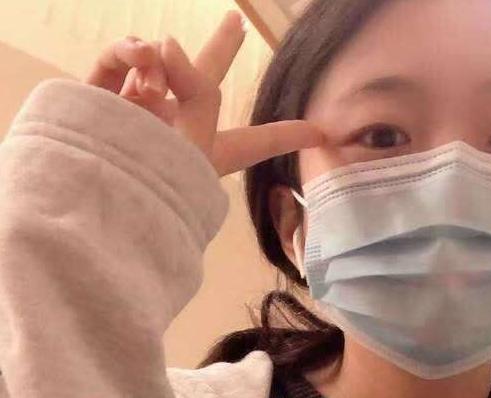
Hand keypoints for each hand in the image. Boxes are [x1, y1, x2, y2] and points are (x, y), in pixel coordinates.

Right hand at [85, 11, 323, 175]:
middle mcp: (174, 127)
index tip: (320, 131)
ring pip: (158, 62)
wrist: (93, 205)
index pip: (255, 143)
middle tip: (238, 22)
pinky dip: (130, 52)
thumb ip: (198, 89)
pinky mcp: (100, 97)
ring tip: (155, 85)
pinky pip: (120, 59)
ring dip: (162, 63)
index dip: (286, 135)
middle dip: (222, 50)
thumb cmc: (158, 187)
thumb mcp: (199, 145)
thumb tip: (164, 43)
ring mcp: (137, 110)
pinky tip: (139, 55)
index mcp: (206, 152)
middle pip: (204, 83)